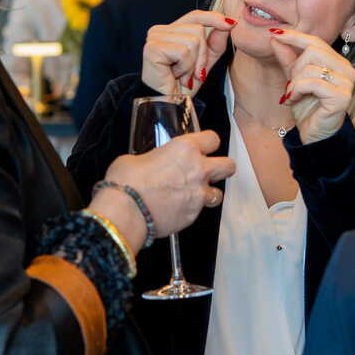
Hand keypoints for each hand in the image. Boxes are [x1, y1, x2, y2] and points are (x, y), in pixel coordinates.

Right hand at [91, 131, 235, 245]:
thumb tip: (147, 165)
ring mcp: (198, 194)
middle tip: (210, 171)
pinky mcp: (193, 215)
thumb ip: (151, 159)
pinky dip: (191, 210)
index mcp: (185, 148)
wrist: (126, 210)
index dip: (208, 143)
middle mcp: (198, 169)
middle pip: (228, 166)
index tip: (204, 146)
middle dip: (221, 168)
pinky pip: (199, 211)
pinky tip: (177, 210)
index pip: (212, 139)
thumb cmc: (127, 182)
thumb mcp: (135, 158)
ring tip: (194, 195)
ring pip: (219, 194)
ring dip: (209, 193)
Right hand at [141, 10, 234, 96]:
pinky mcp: (152, 48)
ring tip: (182, 75)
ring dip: (193, 64)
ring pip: (193, 41)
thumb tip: (229, 24)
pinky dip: (185, 68)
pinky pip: (183, 52)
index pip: (194, 16)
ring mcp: (154, 37)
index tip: (231, 24)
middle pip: (198, 29)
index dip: (213, 18)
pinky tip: (175, 76)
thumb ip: (215, 44)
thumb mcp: (204, 63)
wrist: (169, 105)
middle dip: (202, 55)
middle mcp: (159, 30)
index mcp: (170, 31)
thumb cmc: (181, 86)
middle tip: (192, 72)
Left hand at [268, 31, 354, 144]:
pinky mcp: (342, 96)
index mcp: (338, 62)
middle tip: (291, 85)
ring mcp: (347, 83)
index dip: (295, 36)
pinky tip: (294, 100)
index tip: (275, 33)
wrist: (313, 134)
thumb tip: (276, 37)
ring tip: (293, 95)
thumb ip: (288, 59)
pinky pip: (312, 83)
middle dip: (295, 67)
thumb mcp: (294, 79)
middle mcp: (347, 70)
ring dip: (294, 83)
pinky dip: (297, 90)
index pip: (316, 42)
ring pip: (310, 68)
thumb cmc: (307, 108)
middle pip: (313, 51)